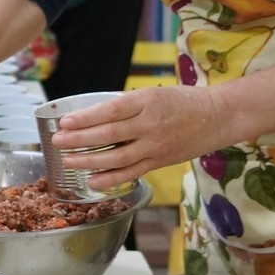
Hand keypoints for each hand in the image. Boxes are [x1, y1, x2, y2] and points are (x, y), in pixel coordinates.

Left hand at [51, 85, 231, 190]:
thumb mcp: (152, 94)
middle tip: (57, 141)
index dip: (85, 118)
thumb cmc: (182, 101)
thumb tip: (90, 116)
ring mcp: (155, 146)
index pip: (110, 110)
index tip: (64, 122)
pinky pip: (131, 173)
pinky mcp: (160, 162)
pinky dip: (110, 179)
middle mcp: (150, 124)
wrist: (217, 117)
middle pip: (108, 135)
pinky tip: (92, 181)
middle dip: (78, 140)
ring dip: (88, 161)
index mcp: (146, 102)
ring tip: (68, 161)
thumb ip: (125, 105)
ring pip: (116, 157)